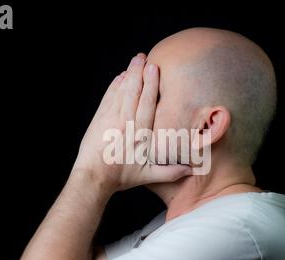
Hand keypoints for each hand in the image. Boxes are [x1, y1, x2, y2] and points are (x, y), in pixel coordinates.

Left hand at [72, 53, 191, 192]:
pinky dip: (115, 85)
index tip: (154, 68)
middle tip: (144, 56)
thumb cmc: (121, 176)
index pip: (147, 103)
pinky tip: (120, 77)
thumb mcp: (148, 175)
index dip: (151, 84)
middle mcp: (127, 122)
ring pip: (122, 91)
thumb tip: (190, 169)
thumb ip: (170, 172)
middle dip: (140, 72)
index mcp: (141, 133)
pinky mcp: (100, 119)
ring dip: (128, 74)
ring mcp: (111, 118)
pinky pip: (109, 97)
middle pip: (134, 91)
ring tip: (134, 61)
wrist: (93, 177)